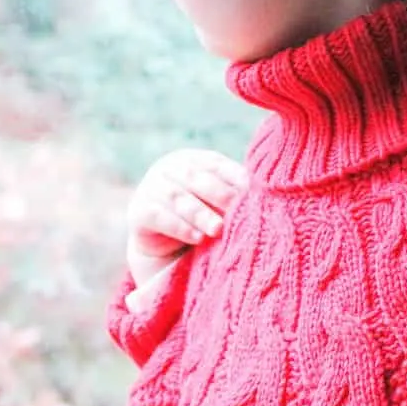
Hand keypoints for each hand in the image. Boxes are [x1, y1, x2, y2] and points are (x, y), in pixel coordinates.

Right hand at [126, 148, 247, 289]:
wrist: (165, 245)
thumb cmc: (202, 219)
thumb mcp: (217, 203)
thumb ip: (234, 193)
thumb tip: (269, 195)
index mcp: (193, 160)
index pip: (215, 163)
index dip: (234, 176)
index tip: (254, 193)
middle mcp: (170, 168)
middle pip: (195, 177)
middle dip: (218, 195)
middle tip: (237, 211)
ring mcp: (151, 187)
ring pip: (177, 197)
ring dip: (200, 214)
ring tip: (218, 230)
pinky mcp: (138, 211)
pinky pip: (158, 217)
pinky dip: (179, 227)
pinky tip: (196, 237)